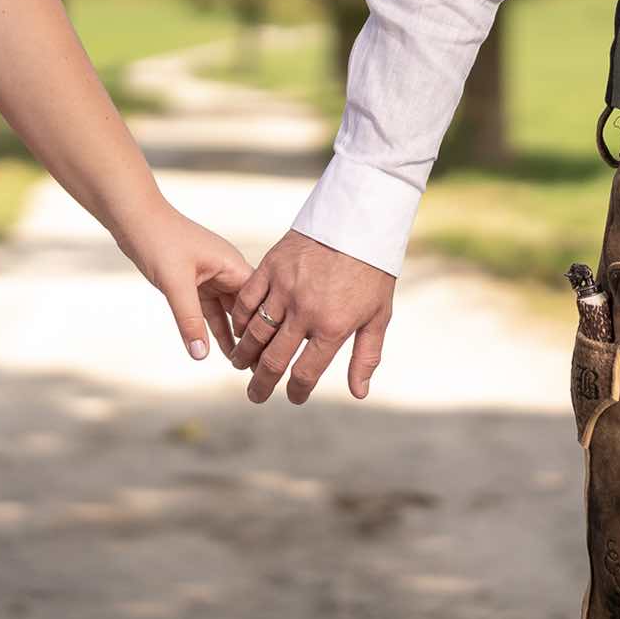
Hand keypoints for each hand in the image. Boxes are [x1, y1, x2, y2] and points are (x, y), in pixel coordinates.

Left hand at [115, 205, 252, 361]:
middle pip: (247, 309)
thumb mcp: (175, 284)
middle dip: (253, 337)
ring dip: (234, 336)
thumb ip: (189, 319)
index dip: (265, 329)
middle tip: (263, 369)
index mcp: (233, 265)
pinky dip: (214, 328)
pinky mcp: (195, 282)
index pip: (259, 302)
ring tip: (245, 366)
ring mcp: (211, 276)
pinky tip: (219, 350)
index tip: (271, 357)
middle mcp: (227, 270)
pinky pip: (210, 310)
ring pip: (229, 312)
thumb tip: (200, 354)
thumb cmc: (158, 241)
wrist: (133, 219)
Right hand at [229, 231, 395, 403]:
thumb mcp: (379, 316)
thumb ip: (366, 356)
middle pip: (273, 360)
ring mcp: (284, 288)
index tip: (293, 397)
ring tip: (240, 366)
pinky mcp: (271, 267)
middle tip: (255, 396)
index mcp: (332, 327)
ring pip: (255, 333)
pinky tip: (241, 331)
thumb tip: (358, 393)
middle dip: (262, 384)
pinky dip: (241, 320)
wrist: (359, 221)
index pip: (306, 372)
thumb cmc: (373, 270)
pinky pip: (248, 301)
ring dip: (245, 355)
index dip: (297, 391)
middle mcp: (304, 311)